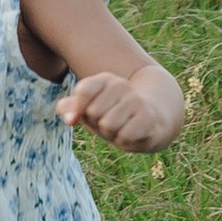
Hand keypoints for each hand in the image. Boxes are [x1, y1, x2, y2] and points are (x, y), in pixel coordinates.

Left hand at [57, 67, 179, 151]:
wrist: (153, 120)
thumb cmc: (114, 115)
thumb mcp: (90, 110)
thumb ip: (70, 108)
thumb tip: (69, 119)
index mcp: (105, 79)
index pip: (83, 91)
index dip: (79, 109)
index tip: (86, 114)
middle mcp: (122, 86)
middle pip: (93, 112)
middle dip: (97, 124)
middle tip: (111, 122)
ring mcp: (136, 100)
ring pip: (107, 125)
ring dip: (111, 134)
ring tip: (122, 127)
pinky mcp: (148, 118)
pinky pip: (123, 136)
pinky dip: (124, 140)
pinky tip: (133, 133)